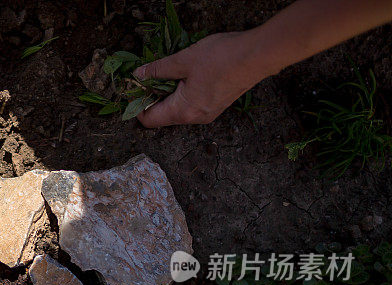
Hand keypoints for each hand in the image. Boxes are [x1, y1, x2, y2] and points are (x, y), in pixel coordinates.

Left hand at [133, 31, 265, 127]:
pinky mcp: (216, 106)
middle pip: (162, 116)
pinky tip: (184, 76)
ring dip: (168, 94)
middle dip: (152, 98)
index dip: (136, 106)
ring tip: (167, 73)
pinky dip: (182, 94)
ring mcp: (207, 114)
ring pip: (177, 110)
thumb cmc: (222, 57)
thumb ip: (158, 70)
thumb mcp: (183, 60)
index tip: (133, 89)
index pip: (149, 120)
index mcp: (183, 111)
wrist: (258, 56)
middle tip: (147, 77)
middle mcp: (194, 119)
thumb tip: (139, 75)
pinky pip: (191, 105)